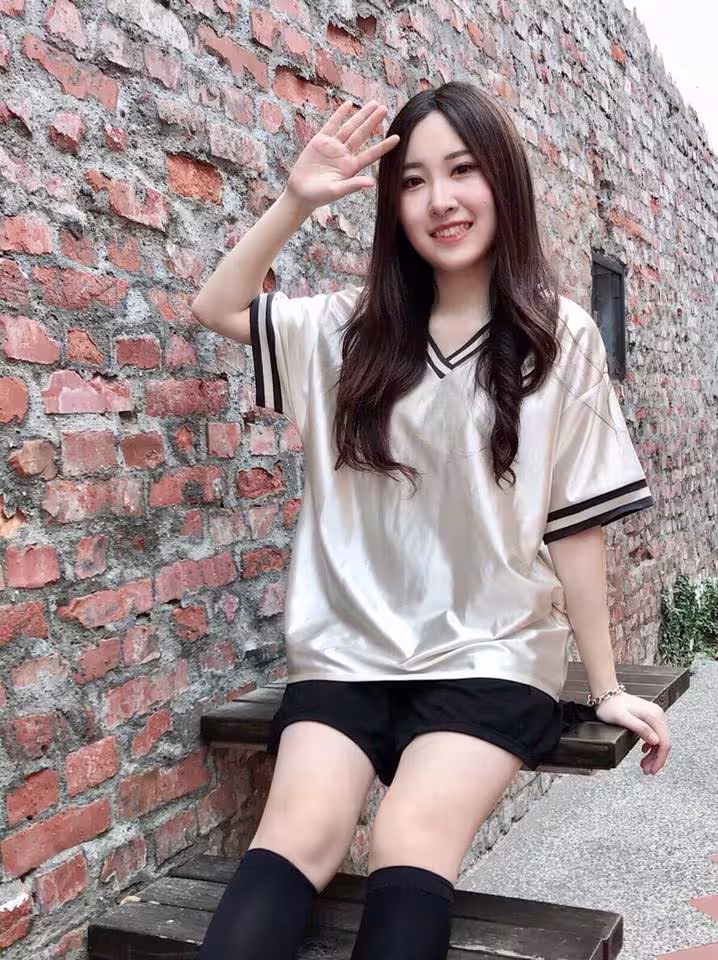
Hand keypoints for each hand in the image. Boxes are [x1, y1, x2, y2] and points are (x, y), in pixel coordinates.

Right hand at [285, 100, 399, 210]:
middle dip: (373, 121)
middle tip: (384, 108)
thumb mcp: (337, 191)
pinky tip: (349, 105)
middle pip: (362, 134)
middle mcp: (344, 154)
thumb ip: (353, 185)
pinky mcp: (320, 141)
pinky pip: (332, 124)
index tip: (397, 138)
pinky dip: (340, 114)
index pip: (371, 154)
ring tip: (374, 103)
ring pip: (350, 127)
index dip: (384, 146)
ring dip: (361, 115)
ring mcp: (333, 146)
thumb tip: (371, 183)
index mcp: (351, 167)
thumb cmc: (319, 196)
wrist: (300, 192)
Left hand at [594, 692, 670, 774]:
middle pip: (663, 743)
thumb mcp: (622, 718)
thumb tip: (655, 741)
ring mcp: (654, 716)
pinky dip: (650, 747)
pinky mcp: (649, 718)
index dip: (659, 759)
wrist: (605, 694)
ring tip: (644, 766)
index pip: (663, 742)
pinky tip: (644, 752)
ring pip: (659, 740)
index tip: (653, 770)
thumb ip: (639, 728)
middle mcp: (657, 715)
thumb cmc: (610, 706)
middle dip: (656, 759)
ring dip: (653, 755)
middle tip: (647, 771)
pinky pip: (654, 735)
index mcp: (654, 716)